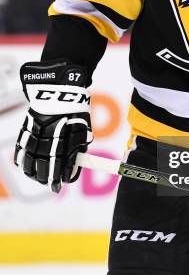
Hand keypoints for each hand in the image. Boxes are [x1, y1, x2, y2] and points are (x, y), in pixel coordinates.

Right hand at [14, 60, 92, 192]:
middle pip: (42, 167)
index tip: (60, 185)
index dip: (59, 178)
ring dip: (32, 172)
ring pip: (28, 161)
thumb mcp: (82, 129)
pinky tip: (24, 166)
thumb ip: (78, 148)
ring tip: (37, 177)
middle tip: (49, 183)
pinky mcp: (26, 129)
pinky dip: (21, 160)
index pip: (59, 166)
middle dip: (45, 178)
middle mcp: (47, 140)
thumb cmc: (74, 110)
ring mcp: (34, 135)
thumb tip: (75, 164)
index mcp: (63, 140)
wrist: (59, 89)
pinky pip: (20, 149)